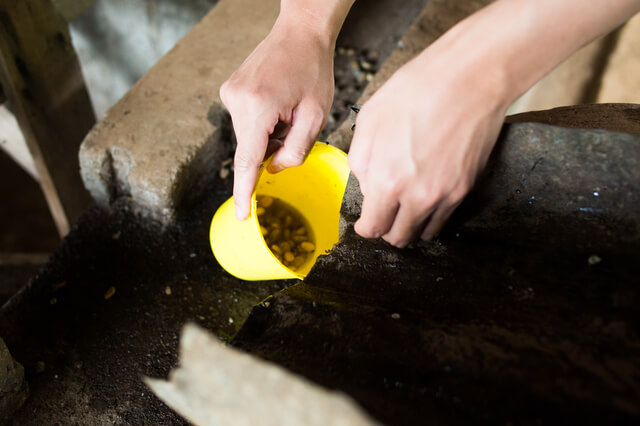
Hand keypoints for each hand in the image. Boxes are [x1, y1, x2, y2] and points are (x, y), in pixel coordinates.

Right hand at [220, 19, 334, 219]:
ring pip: (248, 136)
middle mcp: (236, 100)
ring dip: (268, 134)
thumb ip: (296, 149)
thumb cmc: (313, 70)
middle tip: (295, 123)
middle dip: (272, 149)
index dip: (244, 192)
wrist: (300, 32)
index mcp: (258, 107)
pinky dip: (262, 123)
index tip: (240, 215)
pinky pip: (245, 122)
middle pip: (251, 148)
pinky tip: (277, 103)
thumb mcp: (315, 115)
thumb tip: (274, 168)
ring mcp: (229, 93)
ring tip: (287, 108)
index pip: (248, 161)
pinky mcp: (229, 90)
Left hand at [348, 41, 509, 246]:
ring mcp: (445, 195)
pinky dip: (432, 215)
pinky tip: (426, 195)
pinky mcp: (466, 187)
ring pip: (423, 233)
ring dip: (410, 224)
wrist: (469, 77)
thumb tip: (367, 185)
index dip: (365, 226)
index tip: (365, 221)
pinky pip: (444, 218)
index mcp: (387, 180)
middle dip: (386, 227)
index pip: (372, 227)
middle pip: (397, 237)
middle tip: (384, 212)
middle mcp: (417, 196)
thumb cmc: (416, 91)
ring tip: (405, 205)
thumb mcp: (369, 121)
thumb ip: (360, 162)